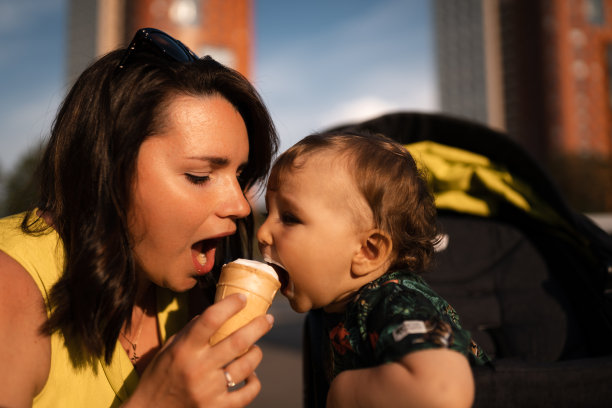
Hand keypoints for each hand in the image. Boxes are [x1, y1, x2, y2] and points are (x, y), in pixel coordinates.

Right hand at [125, 293, 273, 407]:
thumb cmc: (159, 376)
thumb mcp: (168, 349)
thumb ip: (191, 331)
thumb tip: (215, 313)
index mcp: (184, 349)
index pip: (210, 319)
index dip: (230, 305)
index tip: (242, 298)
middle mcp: (198, 368)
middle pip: (238, 341)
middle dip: (258, 326)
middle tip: (268, 318)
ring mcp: (209, 390)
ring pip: (246, 366)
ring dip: (256, 353)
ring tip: (255, 348)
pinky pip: (247, 392)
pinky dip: (254, 382)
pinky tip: (251, 376)